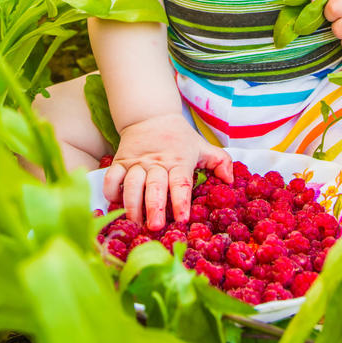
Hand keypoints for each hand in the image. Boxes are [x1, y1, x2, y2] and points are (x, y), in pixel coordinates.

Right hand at [102, 113, 232, 229]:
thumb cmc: (180, 138)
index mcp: (179, 161)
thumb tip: (231, 181)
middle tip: (155, 227)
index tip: (182, 219)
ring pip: (132, 183)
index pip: (181, 182)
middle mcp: (157, 162)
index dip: (181, 201)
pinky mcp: (121, 161)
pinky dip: (110, 190)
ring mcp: (137, 162)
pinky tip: (113, 204)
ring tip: (135, 223)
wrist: (152, 115)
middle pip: (154, 185)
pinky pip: (112, 176)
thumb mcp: (203, 146)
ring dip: (132, 204)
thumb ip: (220, 162)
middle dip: (154, 207)